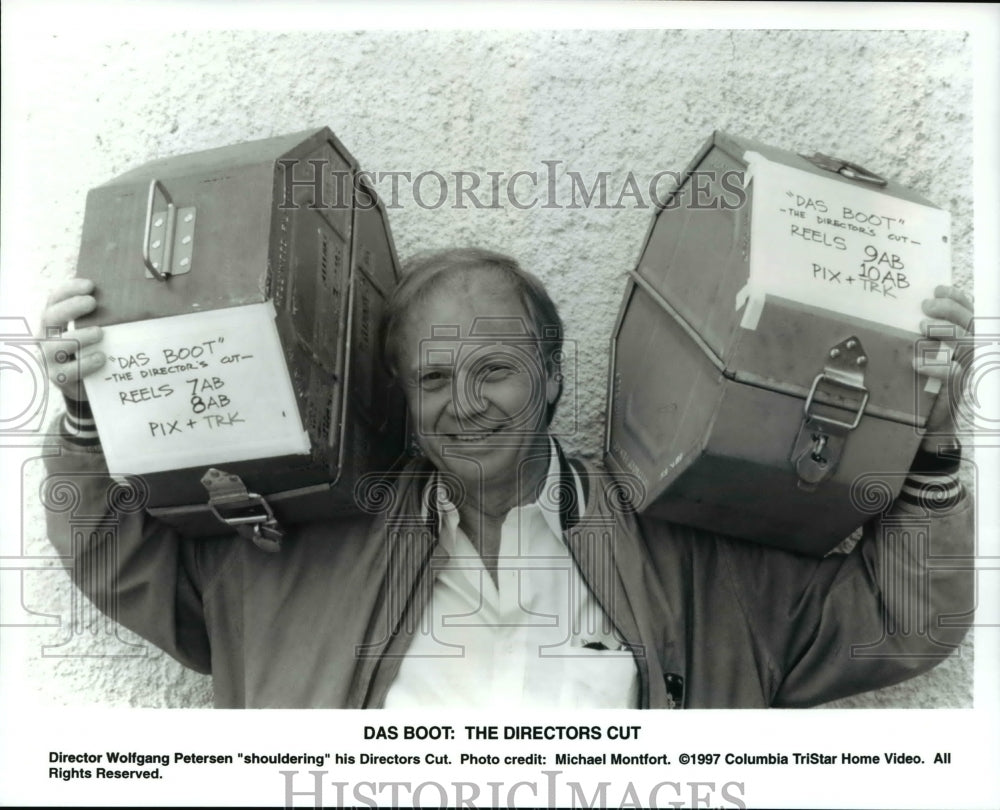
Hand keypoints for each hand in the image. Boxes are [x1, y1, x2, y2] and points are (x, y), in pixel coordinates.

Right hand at [39, 278, 104, 399]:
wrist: (90, 384)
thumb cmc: (94, 348)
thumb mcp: (96, 329)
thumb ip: (102, 314)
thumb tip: (130, 295)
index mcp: (54, 321)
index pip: (54, 300)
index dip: (69, 290)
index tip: (90, 284)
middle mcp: (46, 337)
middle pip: (50, 318)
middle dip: (70, 308)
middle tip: (92, 302)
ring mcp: (50, 359)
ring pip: (56, 346)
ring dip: (79, 337)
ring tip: (100, 332)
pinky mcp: (60, 379)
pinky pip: (67, 372)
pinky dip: (85, 364)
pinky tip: (101, 357)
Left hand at [914, 284, 973, 447]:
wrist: (933, 418)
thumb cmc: (928, 380)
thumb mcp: (929, 352)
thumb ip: (928, 334)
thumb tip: (913, 311)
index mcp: (969, 338)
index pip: (970, 311)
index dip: (957, 298)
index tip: (938, 289)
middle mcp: (974, 351)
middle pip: (970, 323)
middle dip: (949, 310)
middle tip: (926, 306)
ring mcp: (969, 368)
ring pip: (965, 343)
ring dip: (945, 330)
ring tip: (922, 325)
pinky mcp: (959, 387)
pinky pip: (953, 373)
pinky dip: (935, 366)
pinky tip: (917, 361)